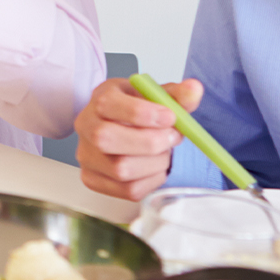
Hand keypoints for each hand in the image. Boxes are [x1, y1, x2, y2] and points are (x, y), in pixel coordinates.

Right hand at [74, 77, 193, 199]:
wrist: (120, 127)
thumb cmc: (137, 111)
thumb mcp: (155, 96)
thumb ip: (176, 94)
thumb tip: (194, 89)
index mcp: (99, 100)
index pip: (108, 105)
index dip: (142, 113)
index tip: (169, 116)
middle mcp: (86, 127)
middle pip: (106, 139)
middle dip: (149, 141)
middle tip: (172, 137)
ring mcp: (86, 156)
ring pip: (120, 169)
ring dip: (155, 163)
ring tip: (164, 153)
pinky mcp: (93, 180)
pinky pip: (128, 190)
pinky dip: (152, 180)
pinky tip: (155, 167)